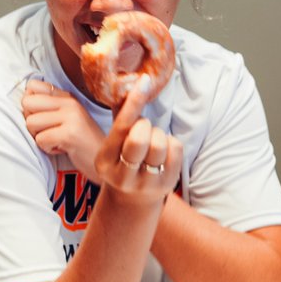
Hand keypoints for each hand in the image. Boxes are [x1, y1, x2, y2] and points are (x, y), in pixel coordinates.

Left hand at [22, 80, 105, 181]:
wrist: (109, 161)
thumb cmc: (82, 143)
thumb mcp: (68, 118)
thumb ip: (50, 106)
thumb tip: (24, 99)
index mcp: (68, 97)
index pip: (32, 86)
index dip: (31, 105)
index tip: (44, 118)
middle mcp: (70, 103)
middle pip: (27, 104)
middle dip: (32, 122)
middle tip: (49, 131)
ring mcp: (71, 117)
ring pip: (31, 122)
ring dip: (40, 137)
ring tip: (58, 140)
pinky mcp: (70, 134)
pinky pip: (40, 139)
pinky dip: (47, 149)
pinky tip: (62, 148)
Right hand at [94, 75, 181, 206]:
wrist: (130, 201)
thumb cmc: (122, 162)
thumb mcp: (113, 146)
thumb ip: (119, 119)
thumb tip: (126, 85)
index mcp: (105, 160)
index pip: (121, 127)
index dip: (133, 102)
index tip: (144, 81)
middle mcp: (122, 176)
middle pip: (140, 138)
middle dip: (145, 126)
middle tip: (144, 130)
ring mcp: (146, 183)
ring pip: (159, 143)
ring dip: (158, 134)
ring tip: (153, 142)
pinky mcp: (167, 185)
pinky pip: (176, 149)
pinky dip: (171, 142)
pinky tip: (163, 151)